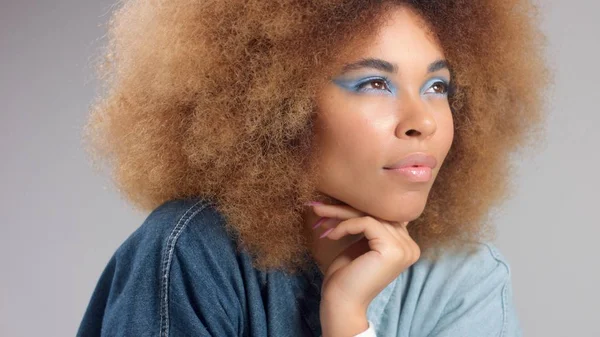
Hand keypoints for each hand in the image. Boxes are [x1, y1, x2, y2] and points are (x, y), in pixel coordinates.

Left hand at [309, 203, 420, 334]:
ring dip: (340, 215)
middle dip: (344, 209)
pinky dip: (345, 225)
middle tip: (317, 206)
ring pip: (369, 216)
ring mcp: (404, 248)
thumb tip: (363, 199)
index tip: (328, 208)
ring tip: (319, 220)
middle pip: (376, 214)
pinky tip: (331, 235)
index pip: (380, 216)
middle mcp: (410, 246)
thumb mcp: (360, 244)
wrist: (342, 302)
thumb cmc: (347, 275)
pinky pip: (366, 223)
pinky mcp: (393, 249)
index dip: (354, 209)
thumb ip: (370, 225)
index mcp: (405, 245)